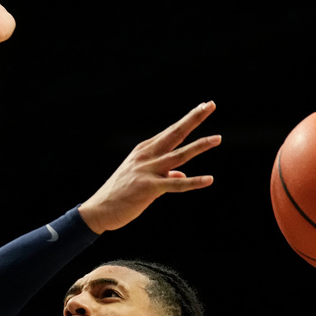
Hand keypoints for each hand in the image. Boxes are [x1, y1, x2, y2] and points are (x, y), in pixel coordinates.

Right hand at [78, 101, 220, 233]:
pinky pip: (176, 185)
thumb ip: (164, 175)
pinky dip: (193, 182)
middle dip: (194, 118)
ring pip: (179, 155)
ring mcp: (147, 171)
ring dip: (200, 146)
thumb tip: (180, 176)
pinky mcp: (149, 188)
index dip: (188, 119)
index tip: (203, 106)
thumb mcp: (141, 179)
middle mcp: (146, 156)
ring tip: (218, 138)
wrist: (98, 210)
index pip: (171, 132)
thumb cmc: (119, 195)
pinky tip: (209, 179)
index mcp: (144, 151)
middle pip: (175, 133)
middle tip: (210, 104)